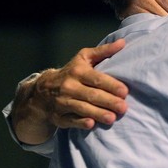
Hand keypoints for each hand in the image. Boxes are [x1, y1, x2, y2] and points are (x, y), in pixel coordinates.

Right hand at [11, 39, 127, 143]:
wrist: (42, 90)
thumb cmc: (71, 72)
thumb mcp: (84, 58)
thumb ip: (103, 51)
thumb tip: (122, 43)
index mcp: (78, 72)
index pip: (97, 79)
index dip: (111, 85)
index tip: (125, 92)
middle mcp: (69, 87)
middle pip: (92, 95)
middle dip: (109, 102)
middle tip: (123, 107)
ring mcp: (62, 102)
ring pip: (82, 108)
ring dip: (98, 114)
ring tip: (112, 118)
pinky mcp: (58, 116)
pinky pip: (70, 121)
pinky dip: (80, 123)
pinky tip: (91, 124)